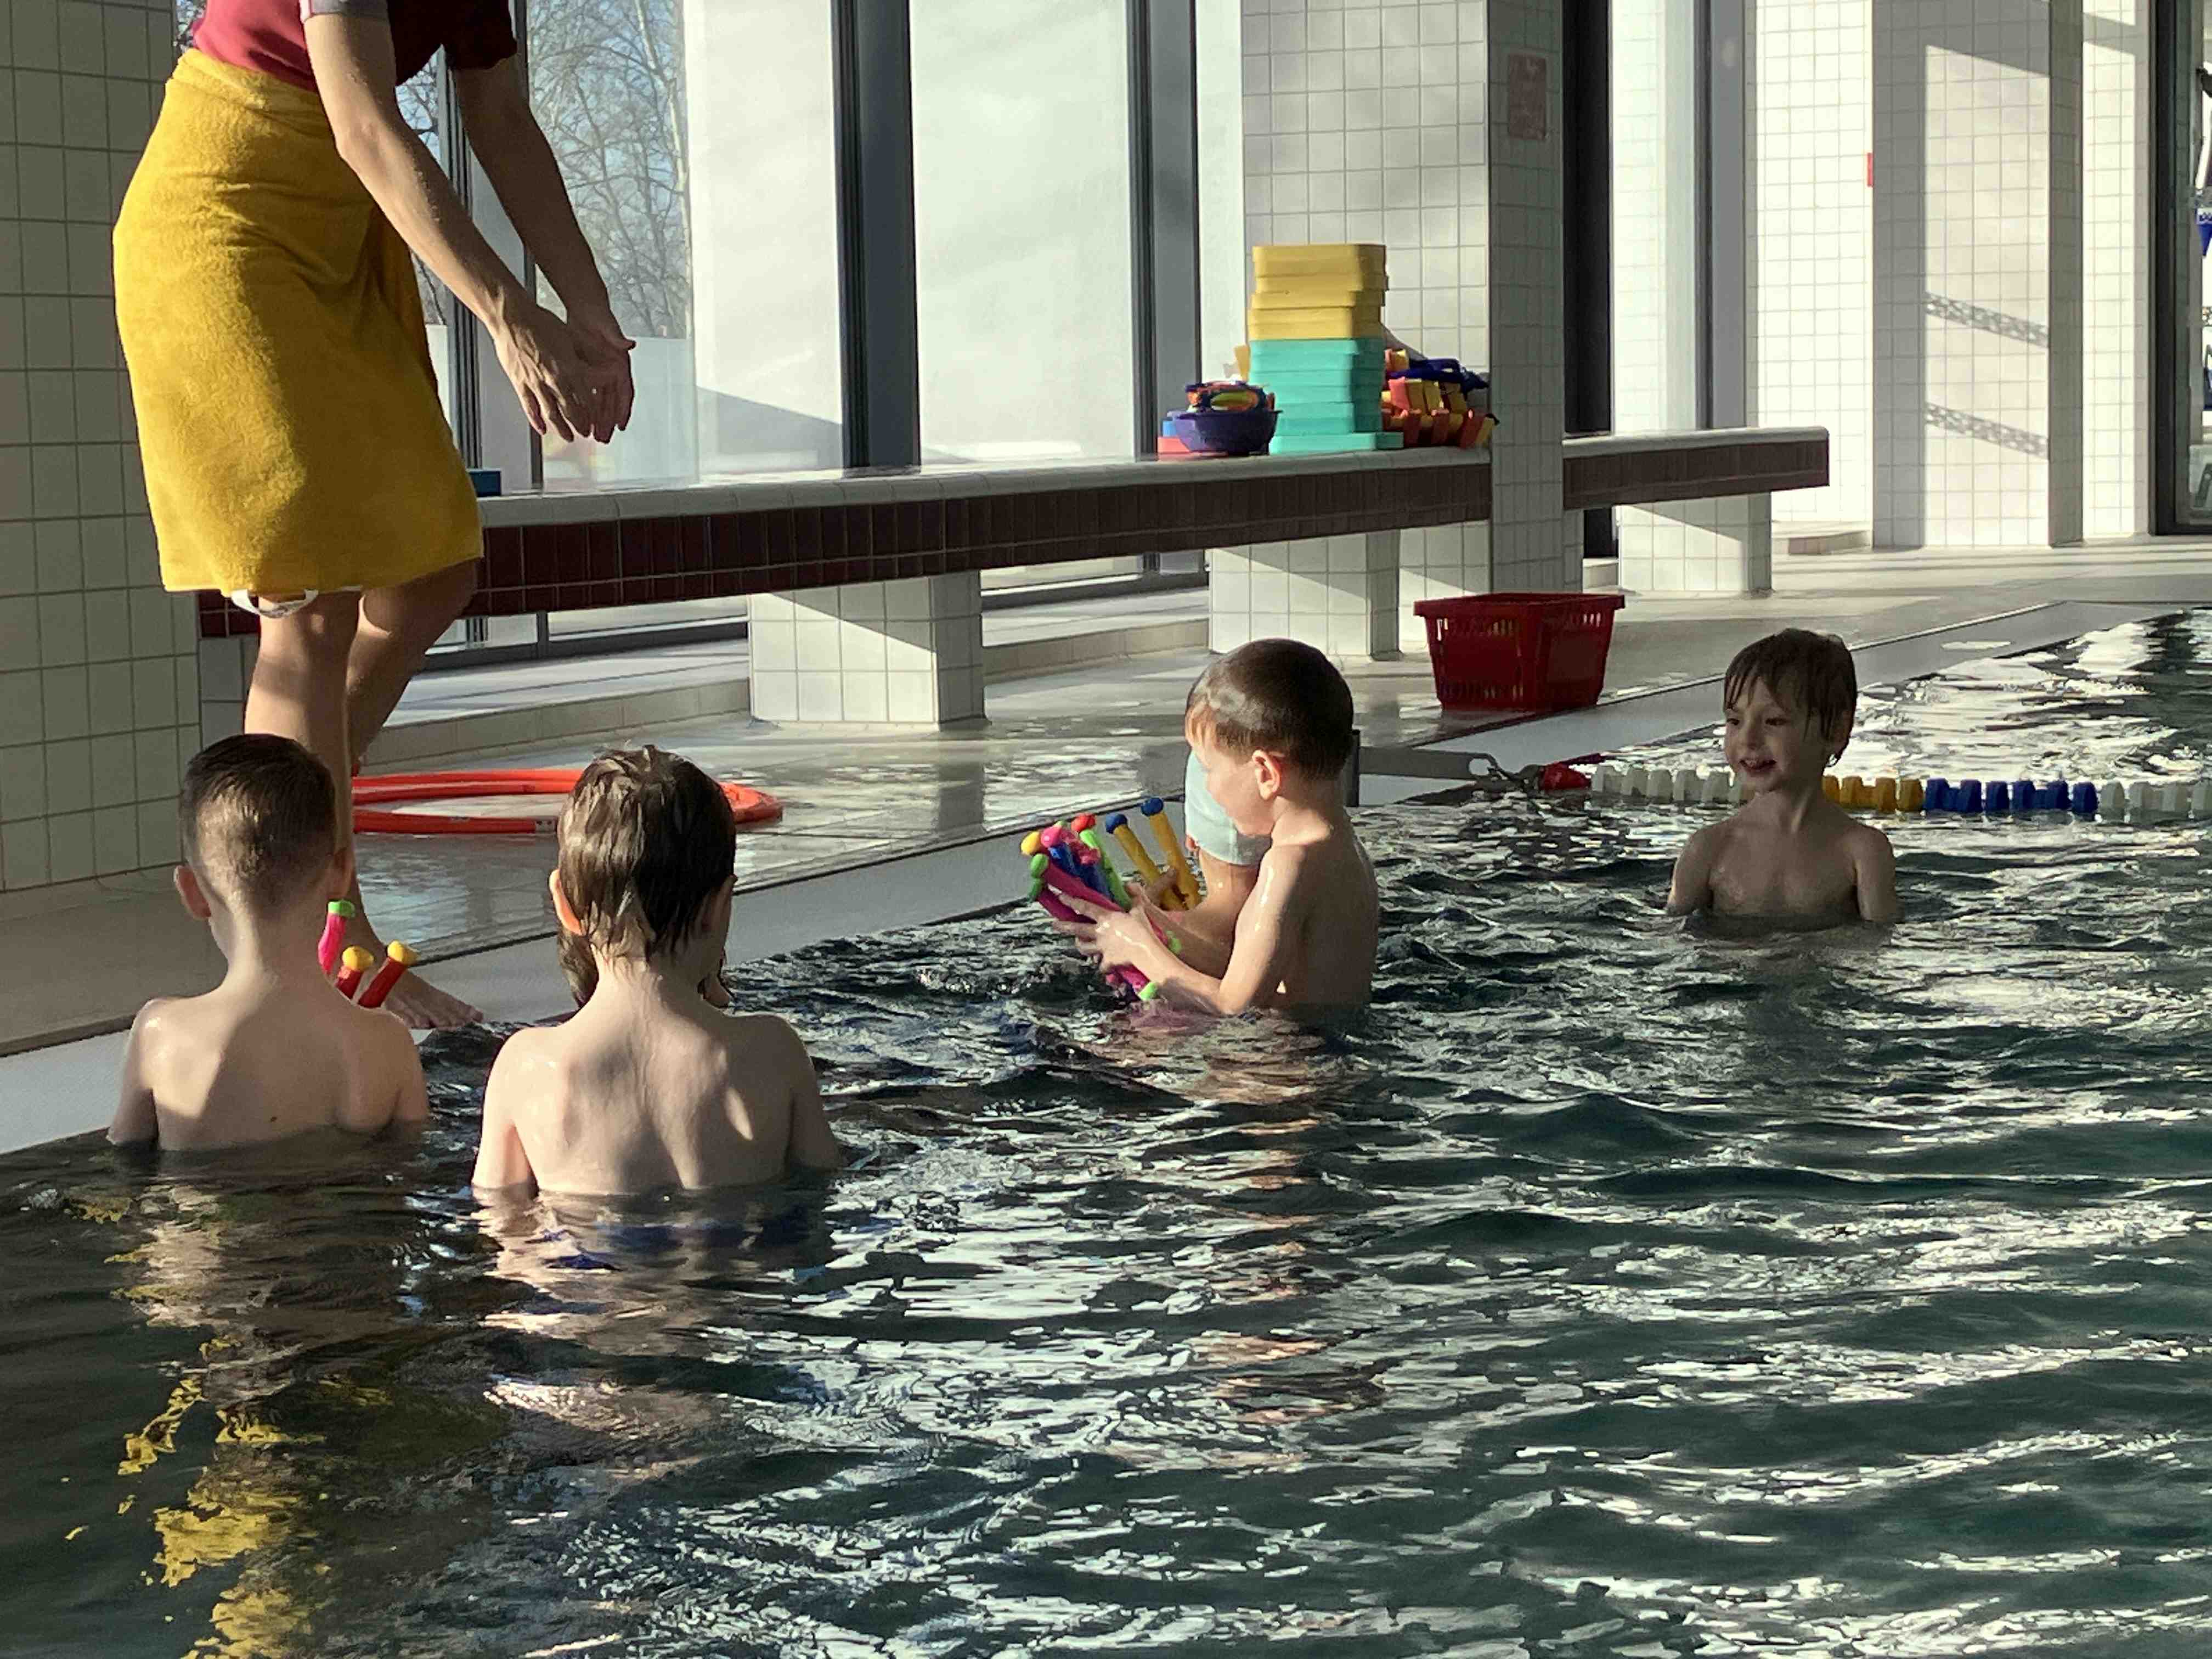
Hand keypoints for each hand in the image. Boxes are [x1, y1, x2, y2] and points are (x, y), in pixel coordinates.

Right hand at [491, 303, 598, 442]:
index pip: (586, 396)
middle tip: (587, 433)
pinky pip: (529, 407)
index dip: (593, 411)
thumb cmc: (539, 322)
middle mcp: (553, 378)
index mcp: (569, 366)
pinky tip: (542, 429)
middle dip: (580, 424)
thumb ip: (582, 356)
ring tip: (569, 437)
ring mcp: (535, 382)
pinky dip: (536, 421)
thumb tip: (596, 366)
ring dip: (562, 428)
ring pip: (551, 412)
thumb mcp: (570, 337)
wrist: (512, 318)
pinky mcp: (519, 383)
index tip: (598, 419)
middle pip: (571, 409)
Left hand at [566, 302, 636, 439]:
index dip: (623, 409)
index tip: (621, 424)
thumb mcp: (607, 326)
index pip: (625, 391)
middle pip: (612, 401)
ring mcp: (600, 372)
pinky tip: (579, 417)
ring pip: (600, 400)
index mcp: (619, 363)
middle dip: (608, 421)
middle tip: (604, 437)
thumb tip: (629, 344)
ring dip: (597, 417)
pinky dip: (585, 406)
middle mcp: (612, 371)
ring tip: (593, 434)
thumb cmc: (597, 315)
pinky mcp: (588, 370)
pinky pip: (588, 393)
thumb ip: (617, 337)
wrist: (584, 307)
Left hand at [1053, 885, 1155, 974]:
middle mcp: (1100, 932)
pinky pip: (1102, 966)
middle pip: (1077, 929)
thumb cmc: (1141, 929)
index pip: (1084, 907)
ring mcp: (1102, 947)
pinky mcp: (1108, 961)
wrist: (1144, 950)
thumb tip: (1132, 885)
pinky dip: (1102, 966)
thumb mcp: (1139, 910)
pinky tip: (1103, 967)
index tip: (1061, 897)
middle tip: (1054, 925)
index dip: (1071, 901)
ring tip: (1078, 943)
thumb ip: (1135, 897)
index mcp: (1106, 918)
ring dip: (1081, 946)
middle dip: (1064, 926)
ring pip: (1085, 948)